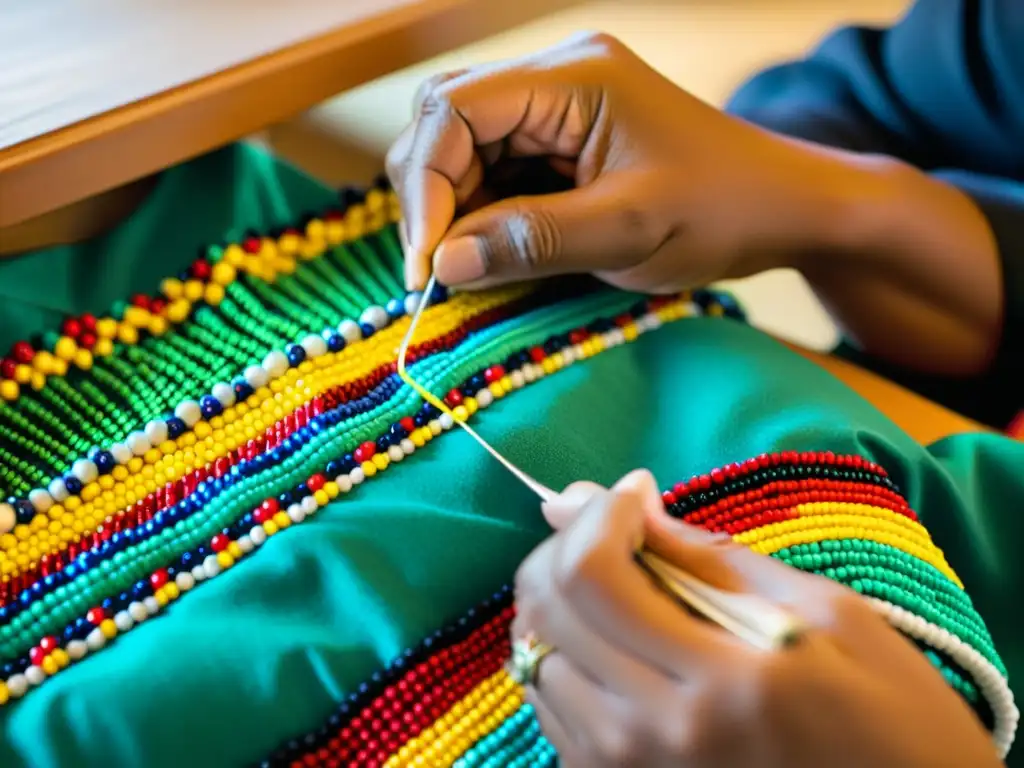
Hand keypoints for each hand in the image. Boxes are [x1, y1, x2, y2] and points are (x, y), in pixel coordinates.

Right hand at [386, 32, 874, 292]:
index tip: (428, 262)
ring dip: (455, 209)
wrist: (783, 207)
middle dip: (433, 196)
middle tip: (437, 271)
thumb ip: (530, 242)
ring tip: (465, 270)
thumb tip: (443, 264)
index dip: (428, 185)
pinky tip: (492, 253)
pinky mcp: (564, 139)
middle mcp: (557, 76)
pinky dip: (483, 213)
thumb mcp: (627, 231)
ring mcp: (559, 105)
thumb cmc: (722, 211)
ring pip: (465, 147)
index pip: (456, 109)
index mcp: (574, 77)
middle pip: (447, 121)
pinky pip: (498, 168)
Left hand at [514, 470, 1001, 766]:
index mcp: (720, 683)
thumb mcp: (829, 617)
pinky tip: (621, 639)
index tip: (636, 493)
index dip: (598, 512)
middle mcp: (651, 736)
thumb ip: (713, 558)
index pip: (592, 574)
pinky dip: (569, 649)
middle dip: (568, 543)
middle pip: (545, 608)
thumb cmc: (894, 723)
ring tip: (628, 585)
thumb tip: (629, 498)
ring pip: (535, 653)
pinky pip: (549, 701)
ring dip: (565, 598)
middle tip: (621, 526)